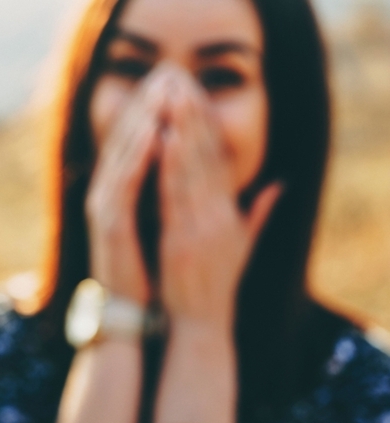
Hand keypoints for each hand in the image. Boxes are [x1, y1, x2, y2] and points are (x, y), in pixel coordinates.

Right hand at [86, 66, 174, 304]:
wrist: (134, 312)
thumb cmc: (154, 271)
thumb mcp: (172, 226)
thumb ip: (183, 197)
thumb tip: (204, 174)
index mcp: (125, 194)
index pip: (140, 143)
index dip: (157, 111)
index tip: (178, 83)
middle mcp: (110, 194)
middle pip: (127, 138)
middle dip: (148, 103)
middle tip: (167, 71)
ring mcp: (106, 207)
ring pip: (123, 152)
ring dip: (142, 118)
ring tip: (162, 88)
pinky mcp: (108, 222)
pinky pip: (123, 180)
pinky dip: (137, 155)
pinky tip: (154, 130)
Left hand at [158, 73, 280, 332]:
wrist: (201, 324)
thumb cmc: (215, 285)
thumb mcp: (241, 246)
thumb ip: (258, 213)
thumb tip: (278, 185)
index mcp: (229, 213)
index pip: (220, 160)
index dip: (208, 125)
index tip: (196, 95)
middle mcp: (218, 214)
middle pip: (208, 156)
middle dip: (194, 116)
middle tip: (182, 81)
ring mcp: (200, 226)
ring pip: (192, 168)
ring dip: (182, 129)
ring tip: (172, 96)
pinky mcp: (182, 238)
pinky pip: (173, 195)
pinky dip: (169, 166)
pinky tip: (161, 139)